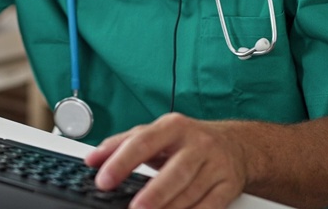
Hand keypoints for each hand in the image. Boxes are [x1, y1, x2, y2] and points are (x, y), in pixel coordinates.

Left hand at [85, 113, 247, 208]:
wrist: (236, 144)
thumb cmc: (187, 141)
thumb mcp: (156, 134)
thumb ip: (122, 144)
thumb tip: (91, 159)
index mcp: (173, 126)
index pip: (144, 142)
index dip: (121, 162)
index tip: (103, 180)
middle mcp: (197, 144)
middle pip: (174, 171)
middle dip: (153, 193)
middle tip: (134, 208)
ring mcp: (215, 165)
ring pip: (191, 192)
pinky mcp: (228, 185)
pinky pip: (210, 206)